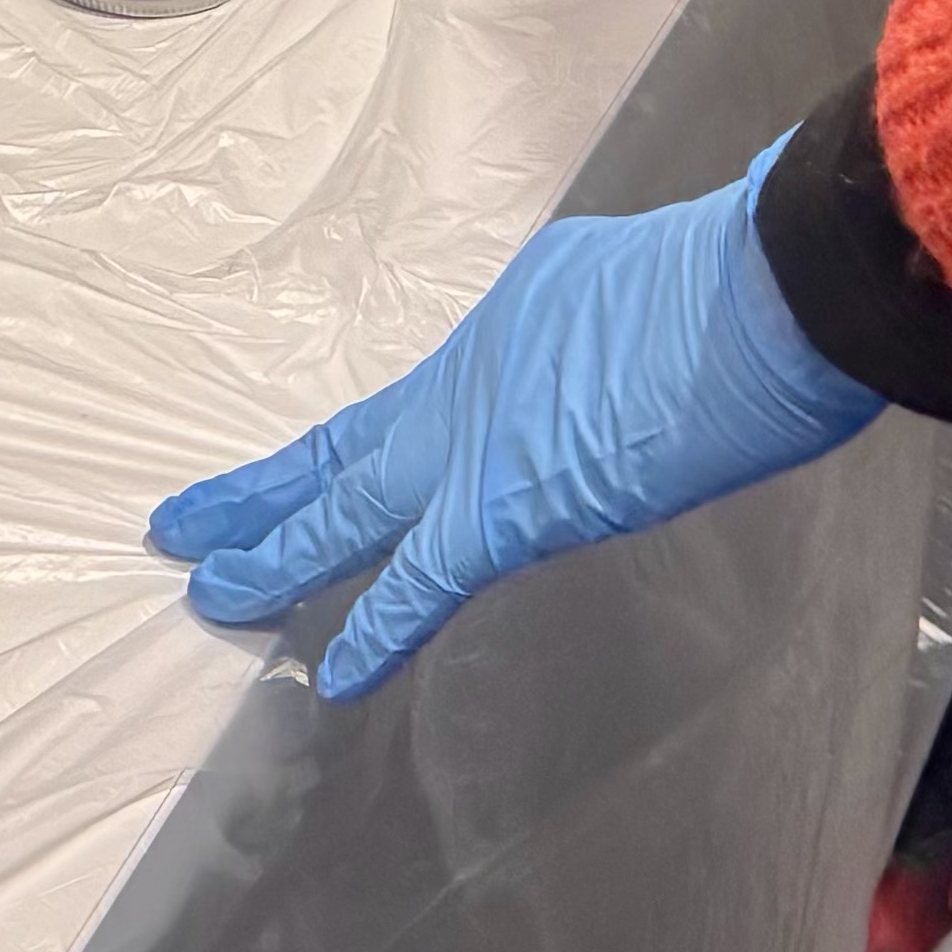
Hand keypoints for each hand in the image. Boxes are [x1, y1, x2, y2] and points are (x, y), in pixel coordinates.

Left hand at [146, 138, 882, 697]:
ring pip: (349, 507)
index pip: (408, 408)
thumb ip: (603, 331)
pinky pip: (425, 578)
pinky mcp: (511, 505)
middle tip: (188, 521)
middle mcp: (467, 381)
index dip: (351, 448)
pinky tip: (336, 672)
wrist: (763, 289)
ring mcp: (478, 441)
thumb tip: (616, 351)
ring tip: (207, 584)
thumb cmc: (736, 279)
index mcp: (503, 328)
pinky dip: (379, 624)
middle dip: (265, 491)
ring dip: (278, 550)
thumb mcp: (642, 283)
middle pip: (343, 447)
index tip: (305, 473)